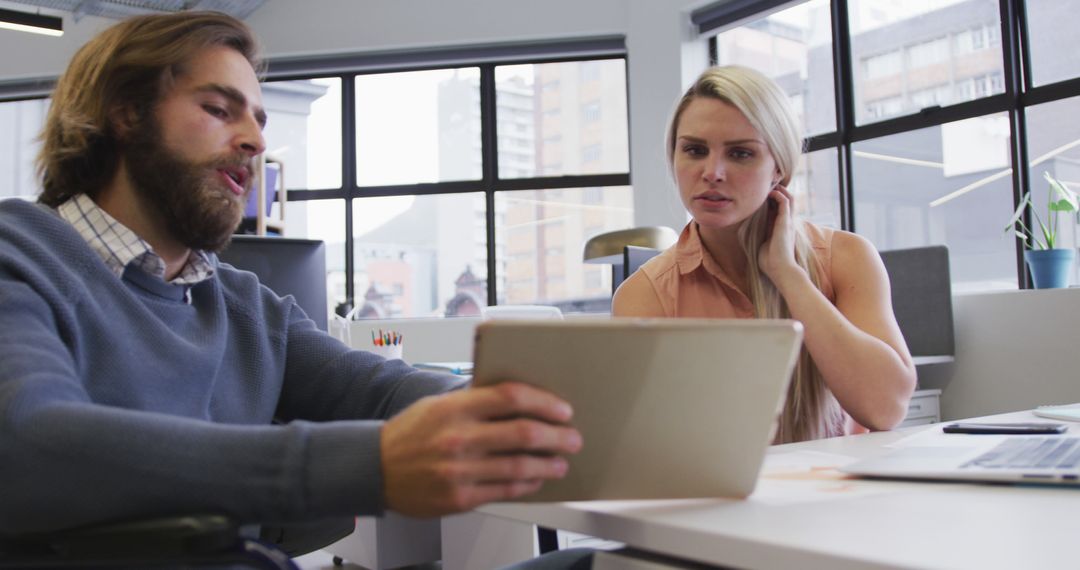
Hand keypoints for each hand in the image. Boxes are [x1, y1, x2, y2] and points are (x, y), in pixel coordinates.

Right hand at [380, 382, 582, 516]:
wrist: (374, 468)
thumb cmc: (409, 434)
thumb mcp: (439, 405)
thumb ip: (475, 401)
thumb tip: (520, 399)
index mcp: (454, 408)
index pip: (511, 397)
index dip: (544, 402)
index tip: (562, 409)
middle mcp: (458, 438)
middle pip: (523, 433)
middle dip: (557, 436)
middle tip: (572, 438)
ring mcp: (459, 470)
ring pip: (520, 467)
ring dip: (548, 465)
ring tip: (560, 462)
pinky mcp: (459, 498)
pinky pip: (505, 491)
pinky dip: (527, 485)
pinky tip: (536, 479)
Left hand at [758, 184, 800, 284]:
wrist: (780, 270)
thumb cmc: (771, 263)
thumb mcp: (763, 246)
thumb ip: (760, 238)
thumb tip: (747, 236)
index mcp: (781, 229)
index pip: (780, 210)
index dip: (773, 201)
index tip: (763, 195)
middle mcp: (787, 224)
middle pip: (787, 202)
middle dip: (779, 192)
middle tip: (768, 186)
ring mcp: (788, 222)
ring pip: (789, 199)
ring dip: (780, 191)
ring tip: (771, 185)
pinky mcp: (785, 223)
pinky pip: (785, 203)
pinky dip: (779, 195)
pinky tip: (771, 192)